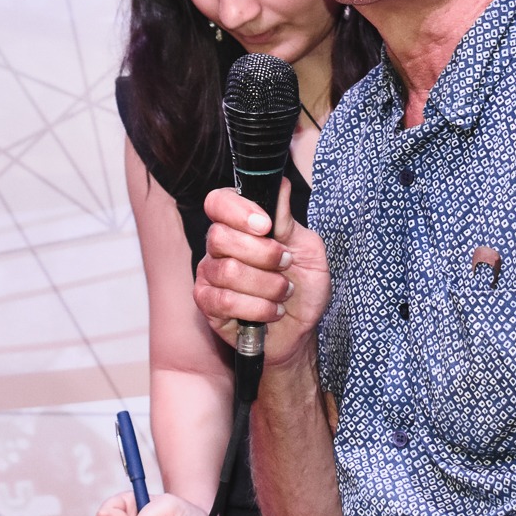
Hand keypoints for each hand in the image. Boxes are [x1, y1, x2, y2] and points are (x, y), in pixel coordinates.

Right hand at [194, 179, 330, 370]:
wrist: (301, 329)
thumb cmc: (303, 286)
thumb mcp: (308, 249)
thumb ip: (289, 220)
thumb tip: (280, 186)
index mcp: (240, 225)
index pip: (219, 202)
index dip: (238, 211)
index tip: (266, 225)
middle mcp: (219, 246)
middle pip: (221, 236)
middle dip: (264, 254)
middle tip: (286, 265)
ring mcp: (209, 274)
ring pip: (228, 271)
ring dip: (268, 285)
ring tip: (283, 292)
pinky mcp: (207, 304)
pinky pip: (225, 300)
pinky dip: (258, 307)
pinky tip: (272, 311)